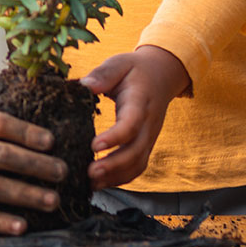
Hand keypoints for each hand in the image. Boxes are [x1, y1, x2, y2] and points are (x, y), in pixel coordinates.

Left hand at [80, 45, 190, 190]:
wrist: (161, 75)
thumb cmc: (135, 70)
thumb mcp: (120, 63)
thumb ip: (103, 74)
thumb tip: (83, 86)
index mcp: (141, 101)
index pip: (132, 123)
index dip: (115, 137)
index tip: (94, 145)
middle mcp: (148, 124)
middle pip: (136, 151)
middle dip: (114, 165)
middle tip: (89, 173)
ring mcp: (149, 137)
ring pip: (138, 164)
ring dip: (116, 177)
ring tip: (91, 183)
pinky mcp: (145, 146)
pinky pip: (137, 167)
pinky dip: (121, 178)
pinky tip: (100, 183)